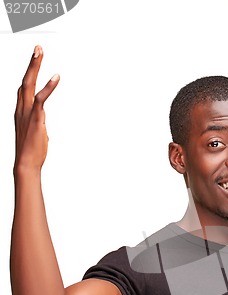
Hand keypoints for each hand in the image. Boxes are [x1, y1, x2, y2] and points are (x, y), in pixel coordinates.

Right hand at [14, 46, 59, 172]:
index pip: (24, 87)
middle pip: (25, 80)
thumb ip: (38, 124)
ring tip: (40, 52)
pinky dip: (48, 87)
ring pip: (29, 84)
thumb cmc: (33, 151)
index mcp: (21, 110)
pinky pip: (41, 99)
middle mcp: (21, 108)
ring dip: (34, 67)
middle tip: (38, 48)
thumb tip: (41, 125)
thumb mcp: (36, 132)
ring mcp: (27, 112)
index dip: (29, 73)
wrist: (27, 163)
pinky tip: (56, 77)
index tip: (34, 60)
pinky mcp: (35, 119)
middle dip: (31, 64)